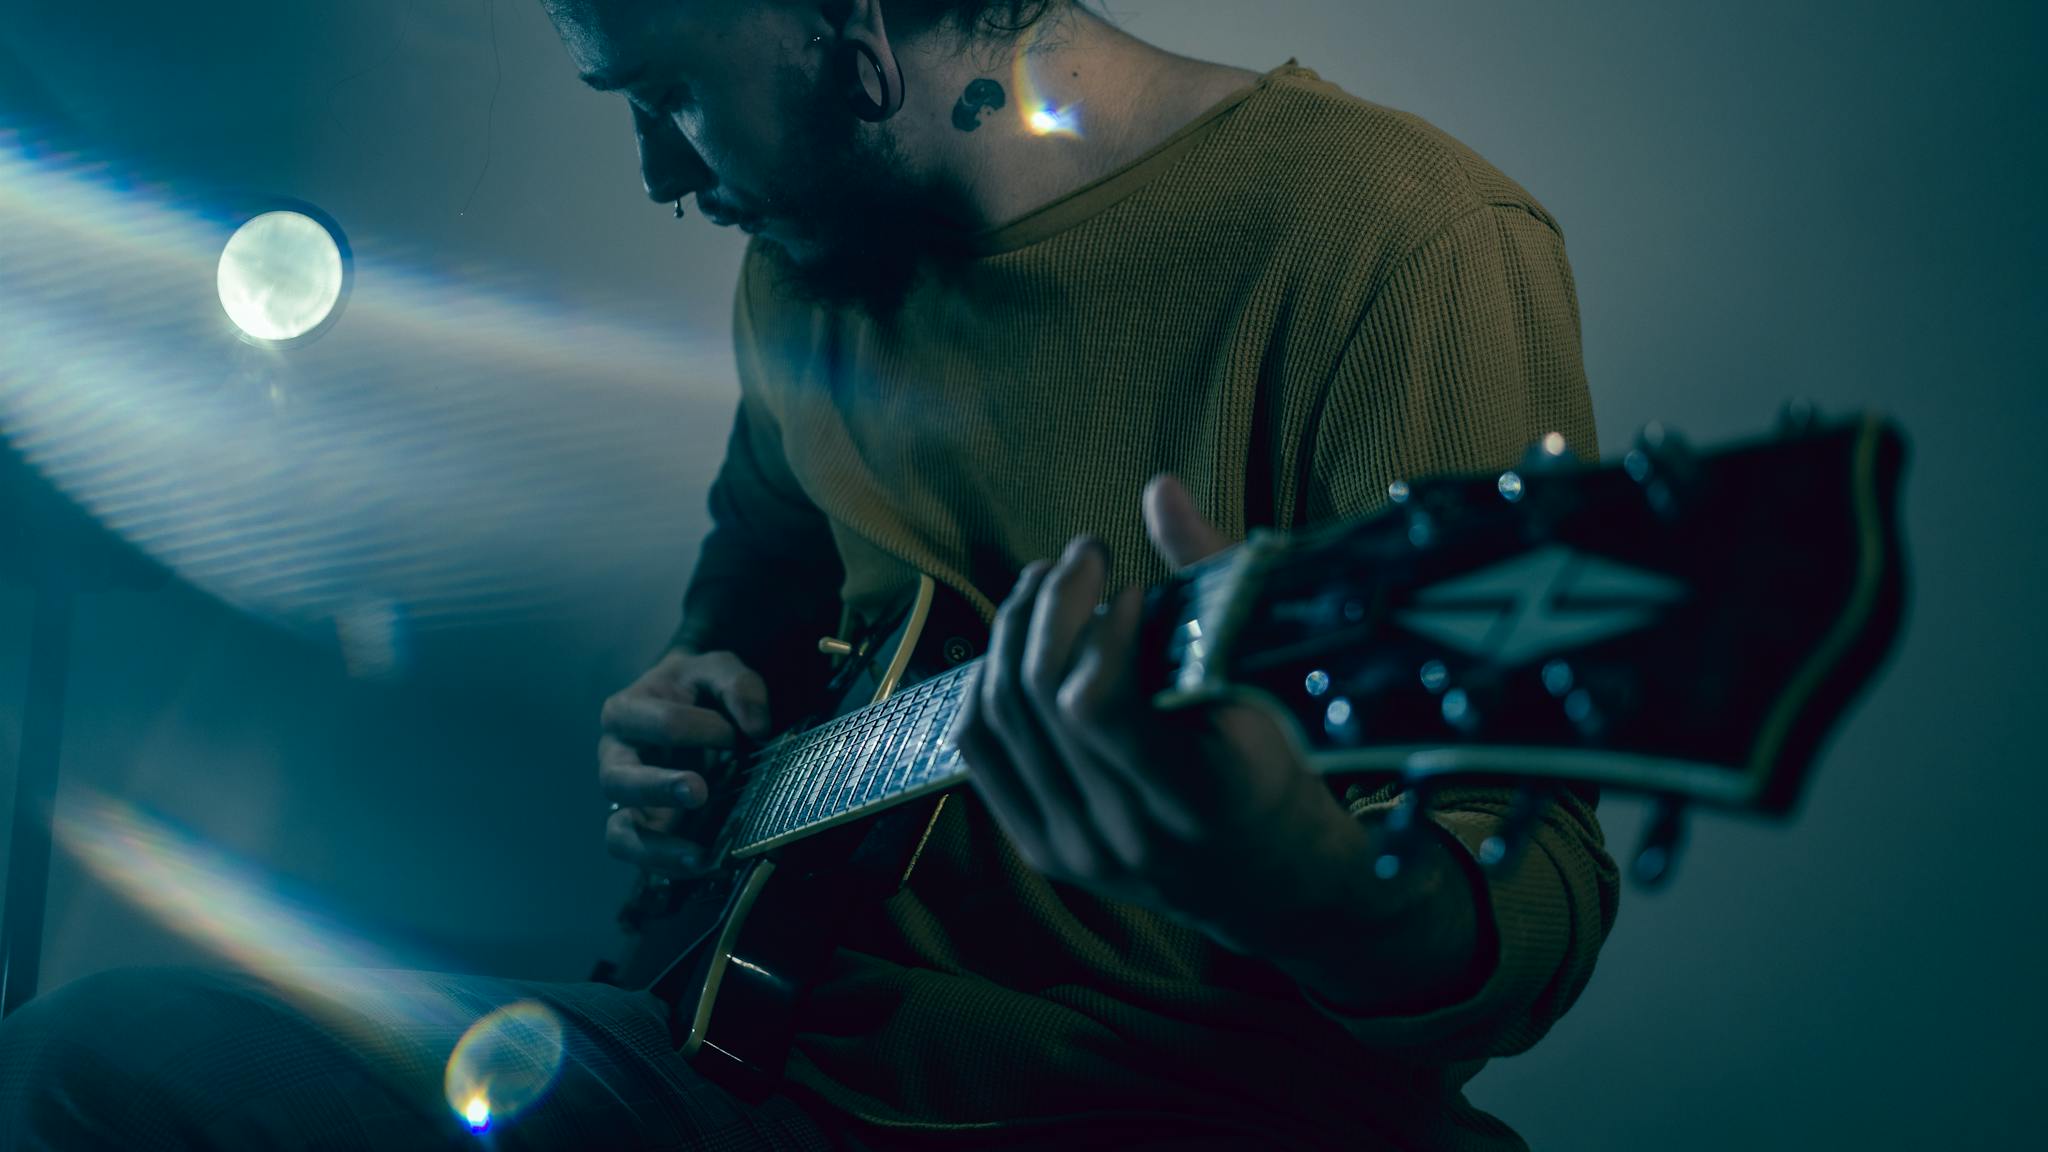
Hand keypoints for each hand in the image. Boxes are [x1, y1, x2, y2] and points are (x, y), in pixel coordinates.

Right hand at [599, 648, 771, 874]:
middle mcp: (615, 758)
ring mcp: (627, 800)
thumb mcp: (719, 668)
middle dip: (657, 788)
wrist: (690, 703)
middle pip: (617, 780)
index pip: (655, 722)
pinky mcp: (646, 829)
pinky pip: (644, 857)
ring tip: (698, 855)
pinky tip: (706, 867)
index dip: (698, 728)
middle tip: (699, 790)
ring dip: (656, 847)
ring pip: (620, 832)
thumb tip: (758, 728)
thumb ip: (738, 686)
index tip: (737, 733)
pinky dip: (670, 867)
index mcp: (625, 712)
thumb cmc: (698, 688)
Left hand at [950, 476, 1367, 948]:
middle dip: (1051, 604)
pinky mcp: (1041, 848)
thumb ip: (1215, 584)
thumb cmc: (1282, 768)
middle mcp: (1126, 833)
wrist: (1273, 883)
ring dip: (1013, 630)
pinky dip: (987, 680)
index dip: (1096, 627)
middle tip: (1082, 555)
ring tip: (1049, 583)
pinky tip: (1018, 641)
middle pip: (1035, 699)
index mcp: (1197, 798)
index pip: (1095, 704)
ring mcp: (1076, 848)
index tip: (1130, 588)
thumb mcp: (1270, 685)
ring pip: (1000, 716)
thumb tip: (1159, 489)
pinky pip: (979, 749)